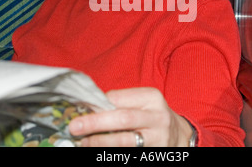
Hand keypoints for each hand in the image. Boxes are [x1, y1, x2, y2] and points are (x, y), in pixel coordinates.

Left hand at [69, 87, 193, 146]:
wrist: (178, 135)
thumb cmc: (150, 116)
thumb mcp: (142, 103)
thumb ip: (120, 103)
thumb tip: (86, 108)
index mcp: (152, 97)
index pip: (119, 98)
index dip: (97, 104)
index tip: (79, 109)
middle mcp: (158, 117)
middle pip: (123, 119)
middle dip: (95, 122)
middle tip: (74, 127)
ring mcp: (158, 138)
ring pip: (125, 141)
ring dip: (100, 142)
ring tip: (84, 142)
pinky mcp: (155, 155)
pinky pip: (129, 154)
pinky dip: (111, 154)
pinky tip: (99, 152)